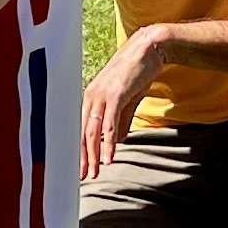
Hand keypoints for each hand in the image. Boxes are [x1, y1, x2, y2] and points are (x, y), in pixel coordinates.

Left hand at [81, 29, 166, 178]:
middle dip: (82, 158)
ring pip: (92, 131)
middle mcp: (90, 97)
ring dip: (93, 154)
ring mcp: (101, 95)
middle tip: (83, 177)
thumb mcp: (127, 100)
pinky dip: (108, 143)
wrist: (148, 49)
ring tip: (94, 172)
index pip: (80, 129)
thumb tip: (117, 141)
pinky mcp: (116, 95)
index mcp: (90, 98)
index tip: (80, 168)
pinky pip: (109, 124)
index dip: (79, 150)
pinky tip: (109, 157)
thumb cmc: (136, 73)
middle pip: (82, 133)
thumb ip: (120, 121)